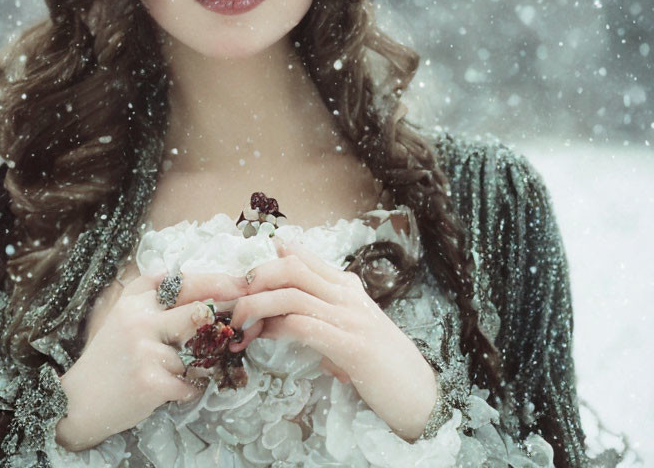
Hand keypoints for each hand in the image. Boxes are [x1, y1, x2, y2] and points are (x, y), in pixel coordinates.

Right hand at [56, 271, 247, 450]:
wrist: (76, 402)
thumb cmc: (109, 359)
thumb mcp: (124, 316)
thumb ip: (153, 297)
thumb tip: (199, 283)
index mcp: (135, 301)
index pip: (184, 282)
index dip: (217, 281)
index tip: (242, 284)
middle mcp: (140, 319)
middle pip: (200, 310)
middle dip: (223, 317)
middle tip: (240, 320)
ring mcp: (145, 350)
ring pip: (198, 353)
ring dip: (197, 366)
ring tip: (176, 372)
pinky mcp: (152, 381)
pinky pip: (191, 383)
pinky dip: (188, 389)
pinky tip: (169, 390)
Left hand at [229, 241, 438, 441]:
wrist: (420, 393)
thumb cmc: (385, 366)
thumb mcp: (354, 332)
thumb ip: (327, 319)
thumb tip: (295, 323)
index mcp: (349, 288)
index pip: (305, 259)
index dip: (270, 261)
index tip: (244, 276)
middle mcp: (348, 295)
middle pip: (292, 268)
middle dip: (255, 279)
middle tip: (233, 301)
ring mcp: (350, 318)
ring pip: (292, 294)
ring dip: (256, 307)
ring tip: (238, 325)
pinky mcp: (350, 345)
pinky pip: (303, 325)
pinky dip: (275, 329)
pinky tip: (260, 338)